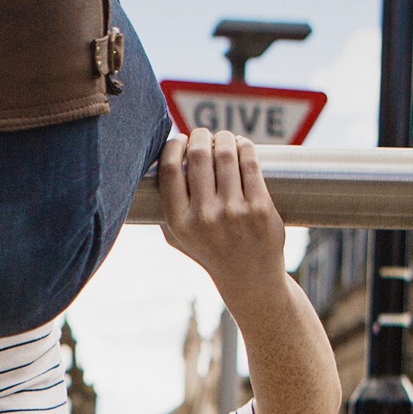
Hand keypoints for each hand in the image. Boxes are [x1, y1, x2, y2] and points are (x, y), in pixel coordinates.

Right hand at [159, 129, 287, 312]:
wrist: (250, 278)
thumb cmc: (211, 252)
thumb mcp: (178, 238)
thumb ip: (163, 209)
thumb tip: (152, 167)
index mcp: (179, 223)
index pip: (169, 170)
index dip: (174, 146)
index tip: (180, 140)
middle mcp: (205, 217)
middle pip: (198, 156)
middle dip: (201, 136)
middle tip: (204, 135)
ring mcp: (234, 212)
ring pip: (226, 154)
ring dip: (224, 138)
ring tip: (224, 139)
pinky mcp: (260, 207)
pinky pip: (250, 163)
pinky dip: (245, 146)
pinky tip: (241, 145)